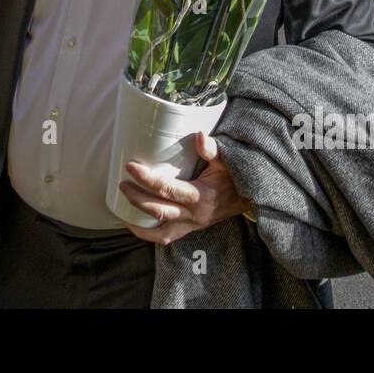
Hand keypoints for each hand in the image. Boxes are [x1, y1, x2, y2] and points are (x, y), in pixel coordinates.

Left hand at [117, 131, 251, 245]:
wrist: (251, 198)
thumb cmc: (235, 176)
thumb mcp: (226, 159)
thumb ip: (212, 148)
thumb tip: (198, 135)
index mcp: (201, 196)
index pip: (168, 189)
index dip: (147, 179)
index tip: (130, 167)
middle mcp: (195, 214)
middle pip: (159, 211)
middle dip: (136, 199)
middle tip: (122, 183)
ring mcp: (193, 225)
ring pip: (161, 233)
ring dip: (139, 224)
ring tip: (122, 210)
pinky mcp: (192, 229)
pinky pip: (167, 237)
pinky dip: (150, 233)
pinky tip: (136, 223)